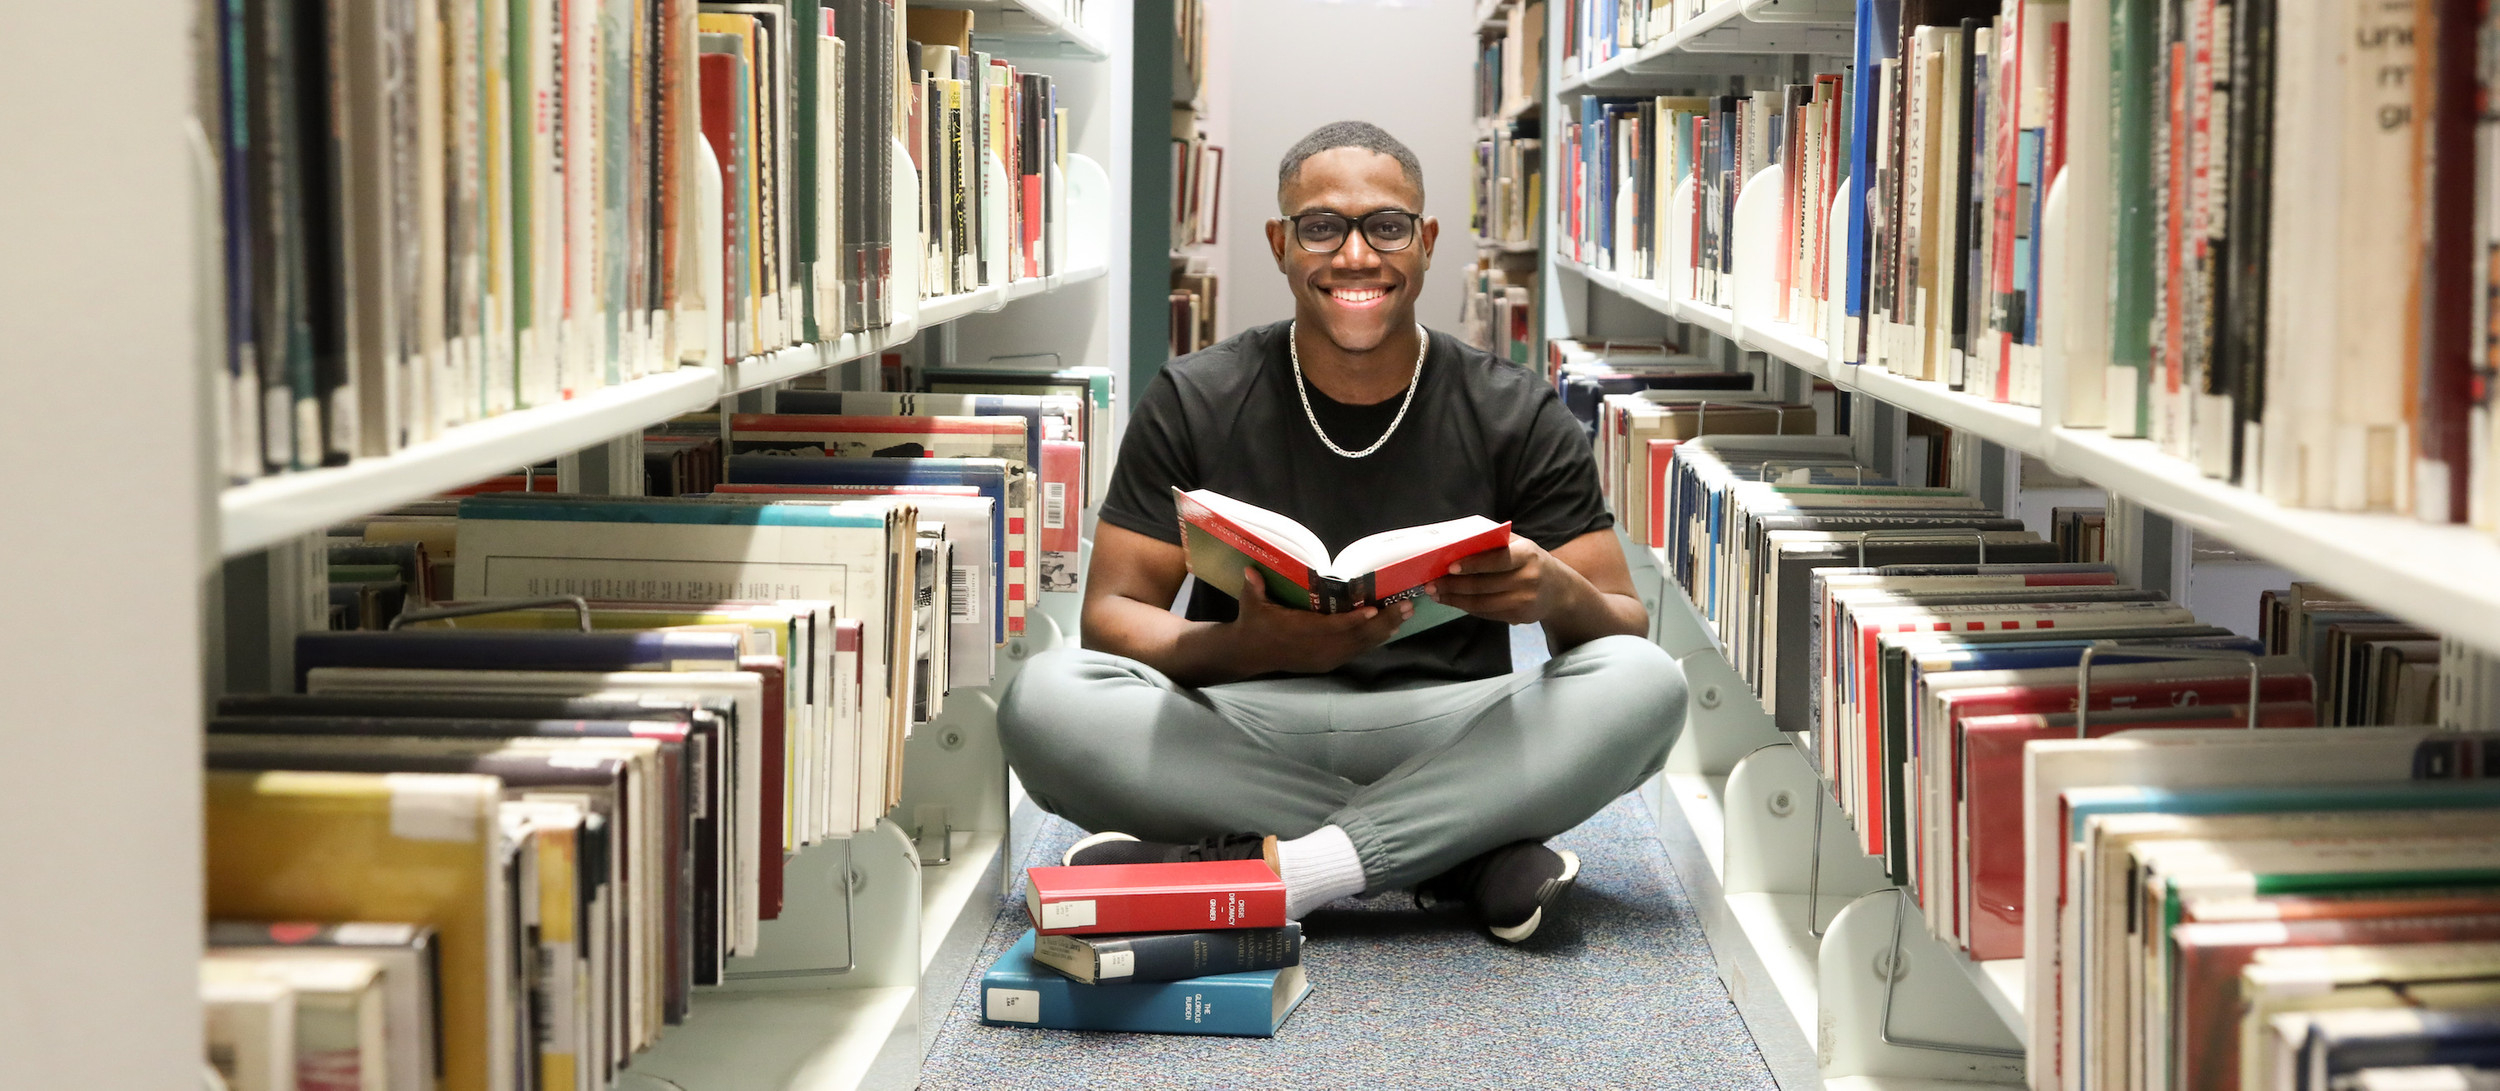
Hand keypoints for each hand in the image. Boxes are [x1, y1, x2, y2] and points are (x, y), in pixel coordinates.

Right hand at [1227, 566, 1412, 674]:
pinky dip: (1375, 640)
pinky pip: (1356, 651)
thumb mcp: (1250, 604)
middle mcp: (1317, 648)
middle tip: (1405, 606)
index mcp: (1299, 633)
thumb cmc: (1253, 624)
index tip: (1372, 610)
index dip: (1352, 620)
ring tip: (1406, 614)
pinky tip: (1391, 629)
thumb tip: (1250, 571)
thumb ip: (1253, 588)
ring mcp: (1325, 658)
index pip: (1331, 628)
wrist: (1250, 654)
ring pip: (1360, 646)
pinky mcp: (1329, 662)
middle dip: (1383, 622)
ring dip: (1385, 630)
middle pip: (1355, 637)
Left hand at [1425, 534, 1570, 625]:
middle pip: (1484, 585)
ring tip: (1436, 594)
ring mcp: (1524, 600)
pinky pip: (1487, 613)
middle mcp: (1528, 578)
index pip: (1496, 560)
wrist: (1558, 590)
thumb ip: (1494, 541)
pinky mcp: (1519, 617)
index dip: (1472, 564)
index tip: (1449, 567)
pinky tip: (1453, 601)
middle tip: (1431, 584)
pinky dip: (1467, 608)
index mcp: (1527, 555)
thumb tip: (1457, 542)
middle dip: (1453, 585)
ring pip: (1482, 603)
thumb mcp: (1520, 545)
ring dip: (1455, 600)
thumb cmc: (1530, 561)